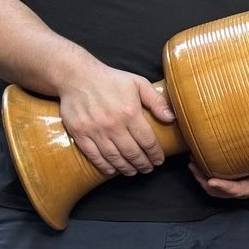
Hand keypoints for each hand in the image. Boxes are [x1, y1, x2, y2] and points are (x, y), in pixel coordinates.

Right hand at [58, 66, 174, 177]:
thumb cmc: (111, 80)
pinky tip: (112, 170)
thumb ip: (156, 101)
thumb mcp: (138, 83)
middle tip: (148, 168)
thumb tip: (171, 118)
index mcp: (130, 112)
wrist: (77, 77)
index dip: (155, 154)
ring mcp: (95, 131)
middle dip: (143, 164)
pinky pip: (94, 156)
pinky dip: (104, 166)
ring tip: (133, 171)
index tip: (159, 160)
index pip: (147, 141)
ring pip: (114, 157)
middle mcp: (113, 124)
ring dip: (126, 168)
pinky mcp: (80, 134)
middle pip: (132, 152)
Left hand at [190, 160, 248, 198]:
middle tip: (194, 167)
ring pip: (215, 186)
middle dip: (206, 183)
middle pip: (222, 192)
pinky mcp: (232, 173)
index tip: (211, 181)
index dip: (225, 188)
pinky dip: (204, 171)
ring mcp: (237, 180)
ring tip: (191, 163)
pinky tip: (197, 159)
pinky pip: (215, 176)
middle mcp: (245, 186)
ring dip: (201, 177)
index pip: (240, 190)